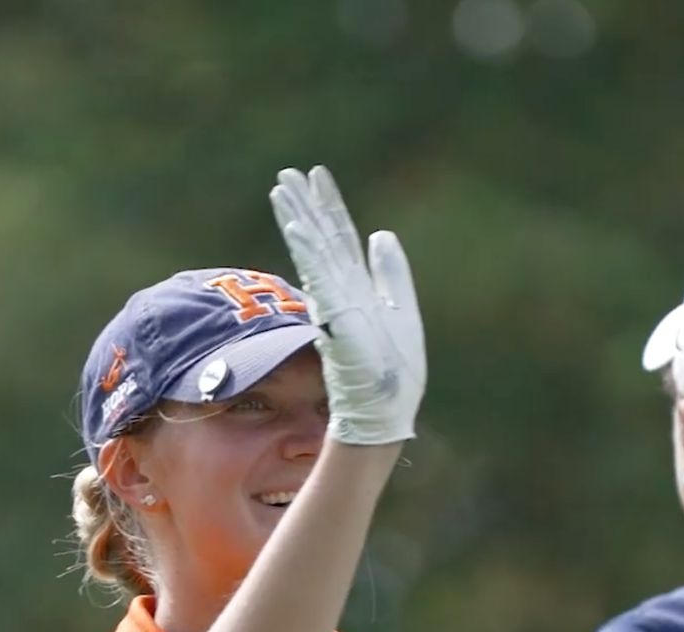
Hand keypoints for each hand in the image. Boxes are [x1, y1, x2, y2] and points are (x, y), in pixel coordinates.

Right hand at [270, 166, 425, 445]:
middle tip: (285, 173)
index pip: (339, 237)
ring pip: (313, 251)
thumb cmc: (393, 368)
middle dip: (304, 205)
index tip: (316, 174)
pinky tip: (297, 227)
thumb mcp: (402, 309)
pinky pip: (319, 277)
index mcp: (356, 285)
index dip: (329, 205)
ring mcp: (335, 300)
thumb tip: (382, 234)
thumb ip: (391, 273)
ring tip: (281, 188)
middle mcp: (341, 288)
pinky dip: (307, 251)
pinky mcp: (336, 314)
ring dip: (297, 219)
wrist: (386, 406)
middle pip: (320, 237)